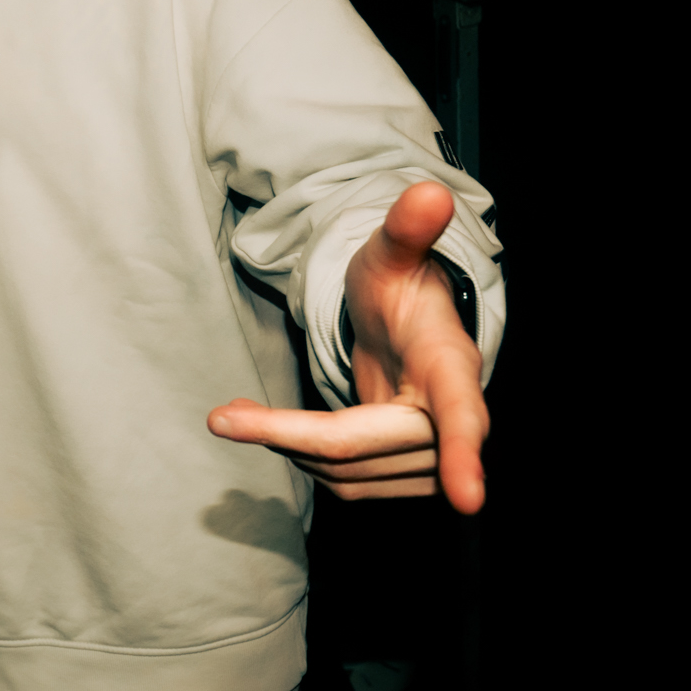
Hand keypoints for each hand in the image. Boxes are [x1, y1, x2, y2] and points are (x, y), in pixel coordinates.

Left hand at [208, 181, 488, 514]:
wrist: (407, 332)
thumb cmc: (401, 290)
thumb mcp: (394, 254)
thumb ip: (407, 228)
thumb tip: (429, 191)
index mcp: (452, 368)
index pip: (463, 415)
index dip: (464, 456)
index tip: (468, 500)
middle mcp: (445, 423)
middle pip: (361, 447)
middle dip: (287, 435)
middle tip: (222, 417)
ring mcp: (427, 461)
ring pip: (345, 474)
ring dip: (285, 446)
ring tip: (244, 414)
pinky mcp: (401, 480)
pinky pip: (344, 484)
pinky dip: (299, 458)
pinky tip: (271, 430)